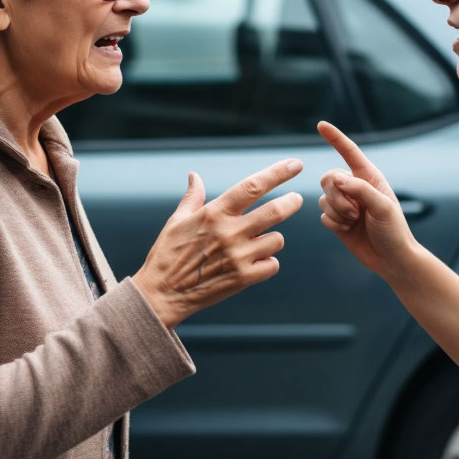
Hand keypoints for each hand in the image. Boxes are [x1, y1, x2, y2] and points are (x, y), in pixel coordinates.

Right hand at [133, 159, 303, 327]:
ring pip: (276, 240)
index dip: (277, 173)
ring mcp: (238, 257)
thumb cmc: (167, 254)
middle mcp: (229, 232)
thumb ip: (192, 197)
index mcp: (214, 213)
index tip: (295, 164)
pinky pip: (272, 265)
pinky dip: (267, 263)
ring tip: (258, 242)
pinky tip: (253, 263)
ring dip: (272, 238)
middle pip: (274, 211)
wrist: (162, 294)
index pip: (252, 187)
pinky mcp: (243, 279)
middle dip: (291, 202)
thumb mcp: (176, 221)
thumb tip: (194, 176)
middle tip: (296, 199)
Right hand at [317, 121, 417, 281]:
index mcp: (369, 178)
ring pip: (323, 198)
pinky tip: (347, 230)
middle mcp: (355, 188)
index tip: (321, 125)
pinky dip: (333, 223)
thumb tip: (337, 179)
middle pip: (328, 178)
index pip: (349, 153)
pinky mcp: (336, 220)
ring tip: (354, 222)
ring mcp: (345, 204)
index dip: (335, 138)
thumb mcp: (383, 207)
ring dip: (337, 212)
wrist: (391, 259)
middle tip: (355, 212)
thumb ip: (361, 190)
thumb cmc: (394, 231)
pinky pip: (322, 215)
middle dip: (337, 196)